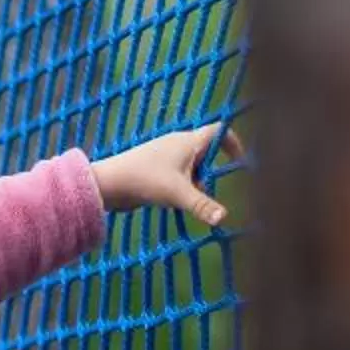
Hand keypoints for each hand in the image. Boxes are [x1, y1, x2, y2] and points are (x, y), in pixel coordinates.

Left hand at [91, 121, 241, 227]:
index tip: (240, 162)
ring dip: (198, 181)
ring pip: (193, 165)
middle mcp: (179, 144)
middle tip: (212, 187)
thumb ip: (202, 205)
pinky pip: (180, 173)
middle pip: (208, 151)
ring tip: (191, 198)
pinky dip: (185, 185)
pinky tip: (177, 201)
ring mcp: (166, 156)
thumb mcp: (177, 193)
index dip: (233, 142)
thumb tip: (223, 218)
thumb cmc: (144, 180)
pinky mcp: (156, 168)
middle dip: (214, 168)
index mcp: (188, 141)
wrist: (108, 184)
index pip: (218, 131)